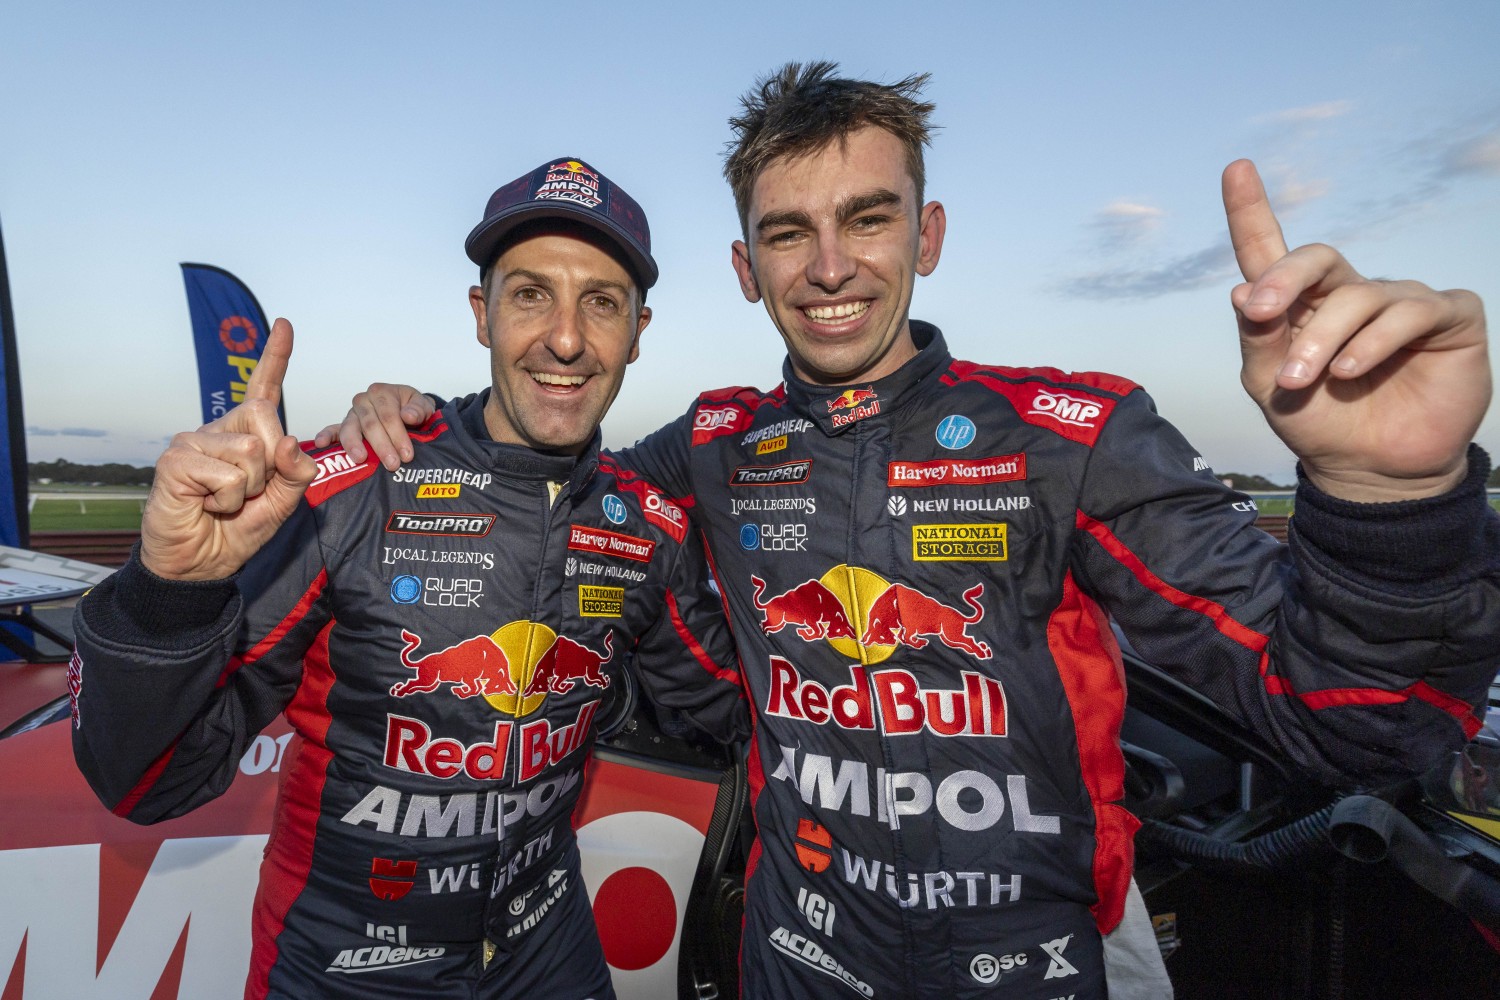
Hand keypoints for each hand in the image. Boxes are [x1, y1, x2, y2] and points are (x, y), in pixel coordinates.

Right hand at [140, 319, 317, 579]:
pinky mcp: (176, 460)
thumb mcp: (281, 502)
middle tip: (247, 492)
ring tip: (224, 501)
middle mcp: (218, 430)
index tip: (285, 324)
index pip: (263, 390)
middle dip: (271, 465)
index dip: (276, 357)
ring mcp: (193, 441)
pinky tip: (206, 504)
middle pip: (266, 420)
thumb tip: (290, 440)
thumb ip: (296, 472)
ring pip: (250, 452)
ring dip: (248, 488)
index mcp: (245, 435)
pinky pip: (227, 475)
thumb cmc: (238, 528)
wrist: (200, 563)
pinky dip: (227, 499)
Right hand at [312, 383, 432, 470]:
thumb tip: (408, 416)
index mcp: (382, 393)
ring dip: (354, 444)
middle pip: (370, 424)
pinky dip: (326, 436)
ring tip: (360, 458)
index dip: (398, 435)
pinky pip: (332, 429)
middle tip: (392, 464)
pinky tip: (321, 444)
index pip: (388, 415)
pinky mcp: (344, 426)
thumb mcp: (423, 406)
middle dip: (382, 446)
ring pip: (350, 428)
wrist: (409, 413)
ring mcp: (352, 414)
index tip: (407, 454)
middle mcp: (364, 401)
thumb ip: (419, 409)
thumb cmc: (413, 409)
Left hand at [1224, 159, 1490, 500]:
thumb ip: (1259, 341)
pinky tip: (1350, 370)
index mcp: (1301, 305)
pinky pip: (1408, 312)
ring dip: (1322, 339)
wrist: (1372, 472)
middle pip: (1318, 258)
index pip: (1272, 251)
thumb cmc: (1321, 423)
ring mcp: (1401, 301)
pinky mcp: (1449, 317)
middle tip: (1261, 311)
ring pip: (1357, 296)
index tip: (1235, 169)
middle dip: (1286, 279)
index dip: (1252, 211)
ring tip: (1305, 379)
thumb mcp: (1272, 388)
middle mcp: (1351, 293)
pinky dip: (1372, 342)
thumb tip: (1241, 291)